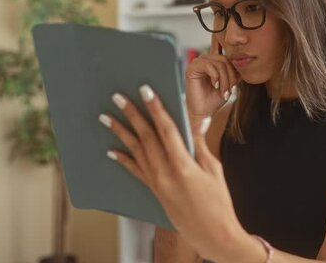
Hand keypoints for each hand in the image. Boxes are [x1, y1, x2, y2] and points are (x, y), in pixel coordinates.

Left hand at [100, 85, 245, 261]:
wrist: (212, 234)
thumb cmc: (218, 201)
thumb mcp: (213, 168)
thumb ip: (200, 143)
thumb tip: (197, 120)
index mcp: (183, 165)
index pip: (166, 129)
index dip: (155, 108)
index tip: (146, 91)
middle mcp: (165, 174)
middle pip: (145, 137)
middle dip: (131, 114)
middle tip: (118, 97)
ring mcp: (157, 183)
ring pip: (135, 152)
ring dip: (120, 133)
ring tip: (106, 117)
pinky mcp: (155, 191)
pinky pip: (135, 171)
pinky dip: (123, 159)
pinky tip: (112, 150)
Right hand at [185, 35, 240, 119]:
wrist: (204, 113)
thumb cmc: (215, 99)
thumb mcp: (230, 83)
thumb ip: (235, 72)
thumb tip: (244, 64)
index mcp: (213, 61)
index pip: (229, 58)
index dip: (235, 72)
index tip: (235, 87)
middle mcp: (204, 59)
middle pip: (225, 60)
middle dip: (231, 77)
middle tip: (230, 91)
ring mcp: (197, 62)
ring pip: (219, 63)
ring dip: (225, 79)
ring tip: (224, 92)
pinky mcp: (191, 68)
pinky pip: (208, 65)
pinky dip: (215, 77)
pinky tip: (215, 86)